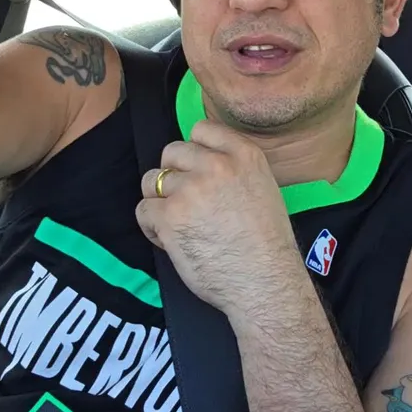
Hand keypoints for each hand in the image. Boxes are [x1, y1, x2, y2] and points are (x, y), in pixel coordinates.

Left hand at [137, 119, 301, 315]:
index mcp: (244, 155)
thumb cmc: (267, 245)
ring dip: (160, 201)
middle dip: (173, 176)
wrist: (264, 282)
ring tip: (177, 223)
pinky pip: (144, 210)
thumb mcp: (263, 188)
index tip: (196, 171)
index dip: (193, 151)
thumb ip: (234, 170)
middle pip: (172, 152)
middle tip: (185, 203)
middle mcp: (216, 165)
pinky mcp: (170, 217)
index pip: (201, 129)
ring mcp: (190, 190)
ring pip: (153, 180)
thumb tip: (202, 165)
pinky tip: (170, 239)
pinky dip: (151, 226)